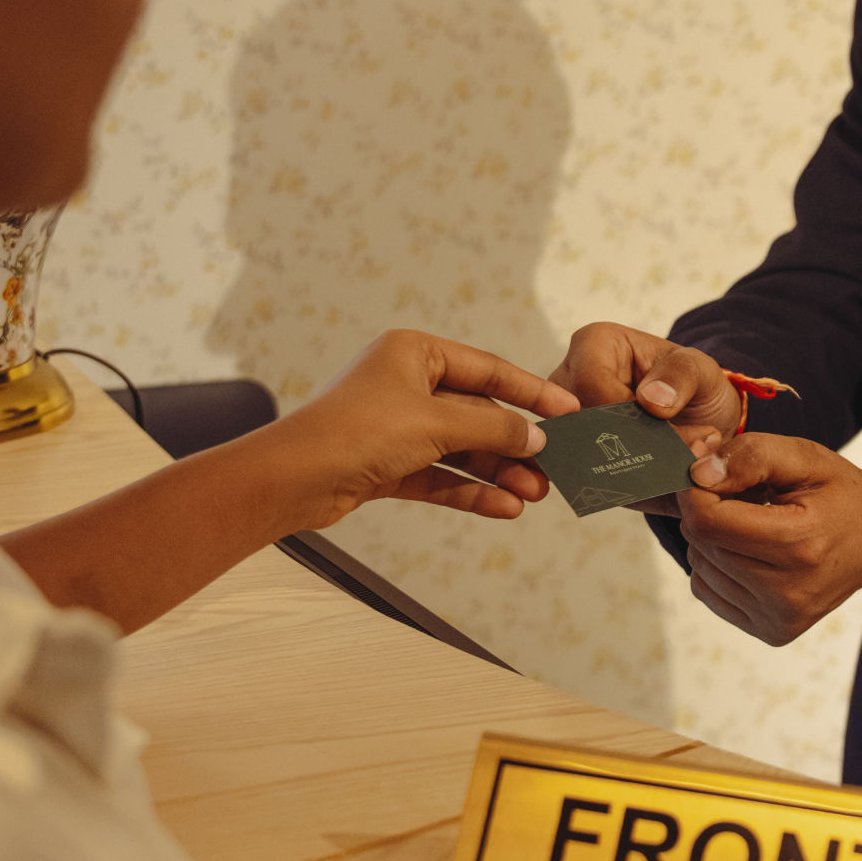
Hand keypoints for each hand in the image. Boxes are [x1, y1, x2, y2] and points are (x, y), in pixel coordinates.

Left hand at [267, 329, 581, 530]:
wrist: (292, 480)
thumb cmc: (357, 431)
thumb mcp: (436, 423)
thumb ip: (493, 428)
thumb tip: (537, 437)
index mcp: (416, 353)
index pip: (488, 369)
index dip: (532, 391)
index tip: (569, 410)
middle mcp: (407, 384)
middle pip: (478, 414)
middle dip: (515, 445)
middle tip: (553, 468)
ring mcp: (397, 426)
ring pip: (462, 449)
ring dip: (498, 473)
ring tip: (534, 495)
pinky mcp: (389, 464)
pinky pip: (441, 475)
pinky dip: (470, 490)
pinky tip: (503, 507)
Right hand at [551, 321, 743, 510]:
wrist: (696, 419)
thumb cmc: (691, 384)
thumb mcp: (700, 370)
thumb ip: (683, 376)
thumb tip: (651, 399)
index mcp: (594, 344)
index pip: (592, 384)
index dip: (626, 416)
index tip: (670, 433)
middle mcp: (568, 381)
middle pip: (579, 423)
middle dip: (629, 447)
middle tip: (682, 457)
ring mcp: (566, 422)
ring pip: (578, 454)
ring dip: (625, 470)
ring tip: (674, 470)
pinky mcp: (574, 456)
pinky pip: (583, 478)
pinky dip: (620, 487)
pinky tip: (654, 485)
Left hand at [679, 434, 861, 645]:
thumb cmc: (840, 493)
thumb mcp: (804, 457)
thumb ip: (751, 456)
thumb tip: (698, 474)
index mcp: (799, 544)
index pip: (708, 521)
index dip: (696, 490)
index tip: (710, 472)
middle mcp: (789, 592)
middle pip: (701, 544)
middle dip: (707, 511)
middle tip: (741, 495)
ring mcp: (780, 618)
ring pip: (700, 568)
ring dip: (712, 539)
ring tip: (753, 522)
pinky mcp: (772, 631)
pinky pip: (708, 592)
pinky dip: (717, 565)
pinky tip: (750, 550)